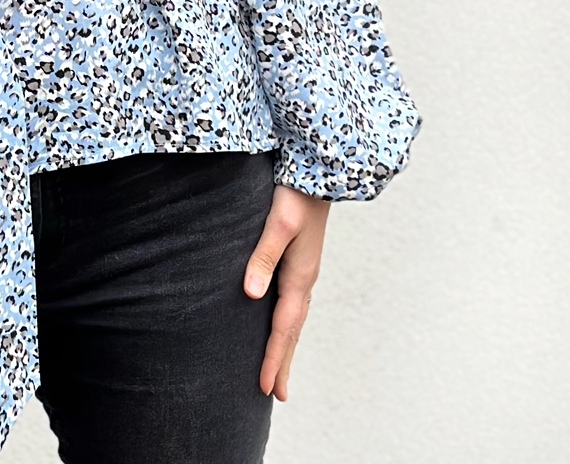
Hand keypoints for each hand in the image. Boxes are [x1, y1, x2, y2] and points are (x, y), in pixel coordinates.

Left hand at [243, 183, 330, 401]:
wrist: (319, 173)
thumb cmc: (295, 194)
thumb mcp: (277, 223)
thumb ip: (263, 256)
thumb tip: (250, 293)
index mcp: (300, 276)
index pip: (284, 327)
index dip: (274, 358)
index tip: (266, 387)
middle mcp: (305, 279)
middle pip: (293, 331)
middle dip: (284, 362)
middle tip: (277, 395)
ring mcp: (306, 271)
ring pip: (295, 319)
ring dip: (288, 346)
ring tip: (280, 371)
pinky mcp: (302, 262)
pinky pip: (295, 304)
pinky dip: (289, 325)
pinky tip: (283, 326)